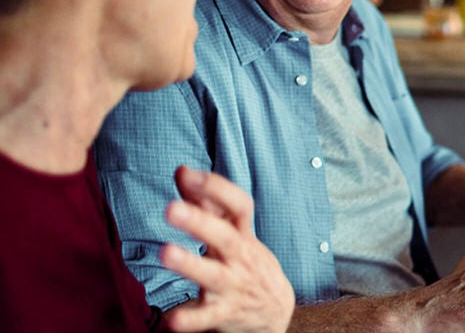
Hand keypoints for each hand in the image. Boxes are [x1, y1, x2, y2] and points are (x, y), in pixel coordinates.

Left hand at [160, 166, 293, 332]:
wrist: (276, 311)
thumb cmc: (246, 263)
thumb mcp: (236, 233)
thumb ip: (208, 204)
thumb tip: (182, 170)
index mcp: (242, 235)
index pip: (238, 206)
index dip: (215, 189)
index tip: (187, 174)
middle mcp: (240, 258)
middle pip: (224, 237)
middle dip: (199, 222)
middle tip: (171, 209)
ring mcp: (233, 286)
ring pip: (213, 275)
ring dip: (190, 264)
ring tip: (166, 252)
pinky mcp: (224, 314)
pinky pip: (207, 317)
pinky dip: (191, 319)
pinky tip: (172, 320)